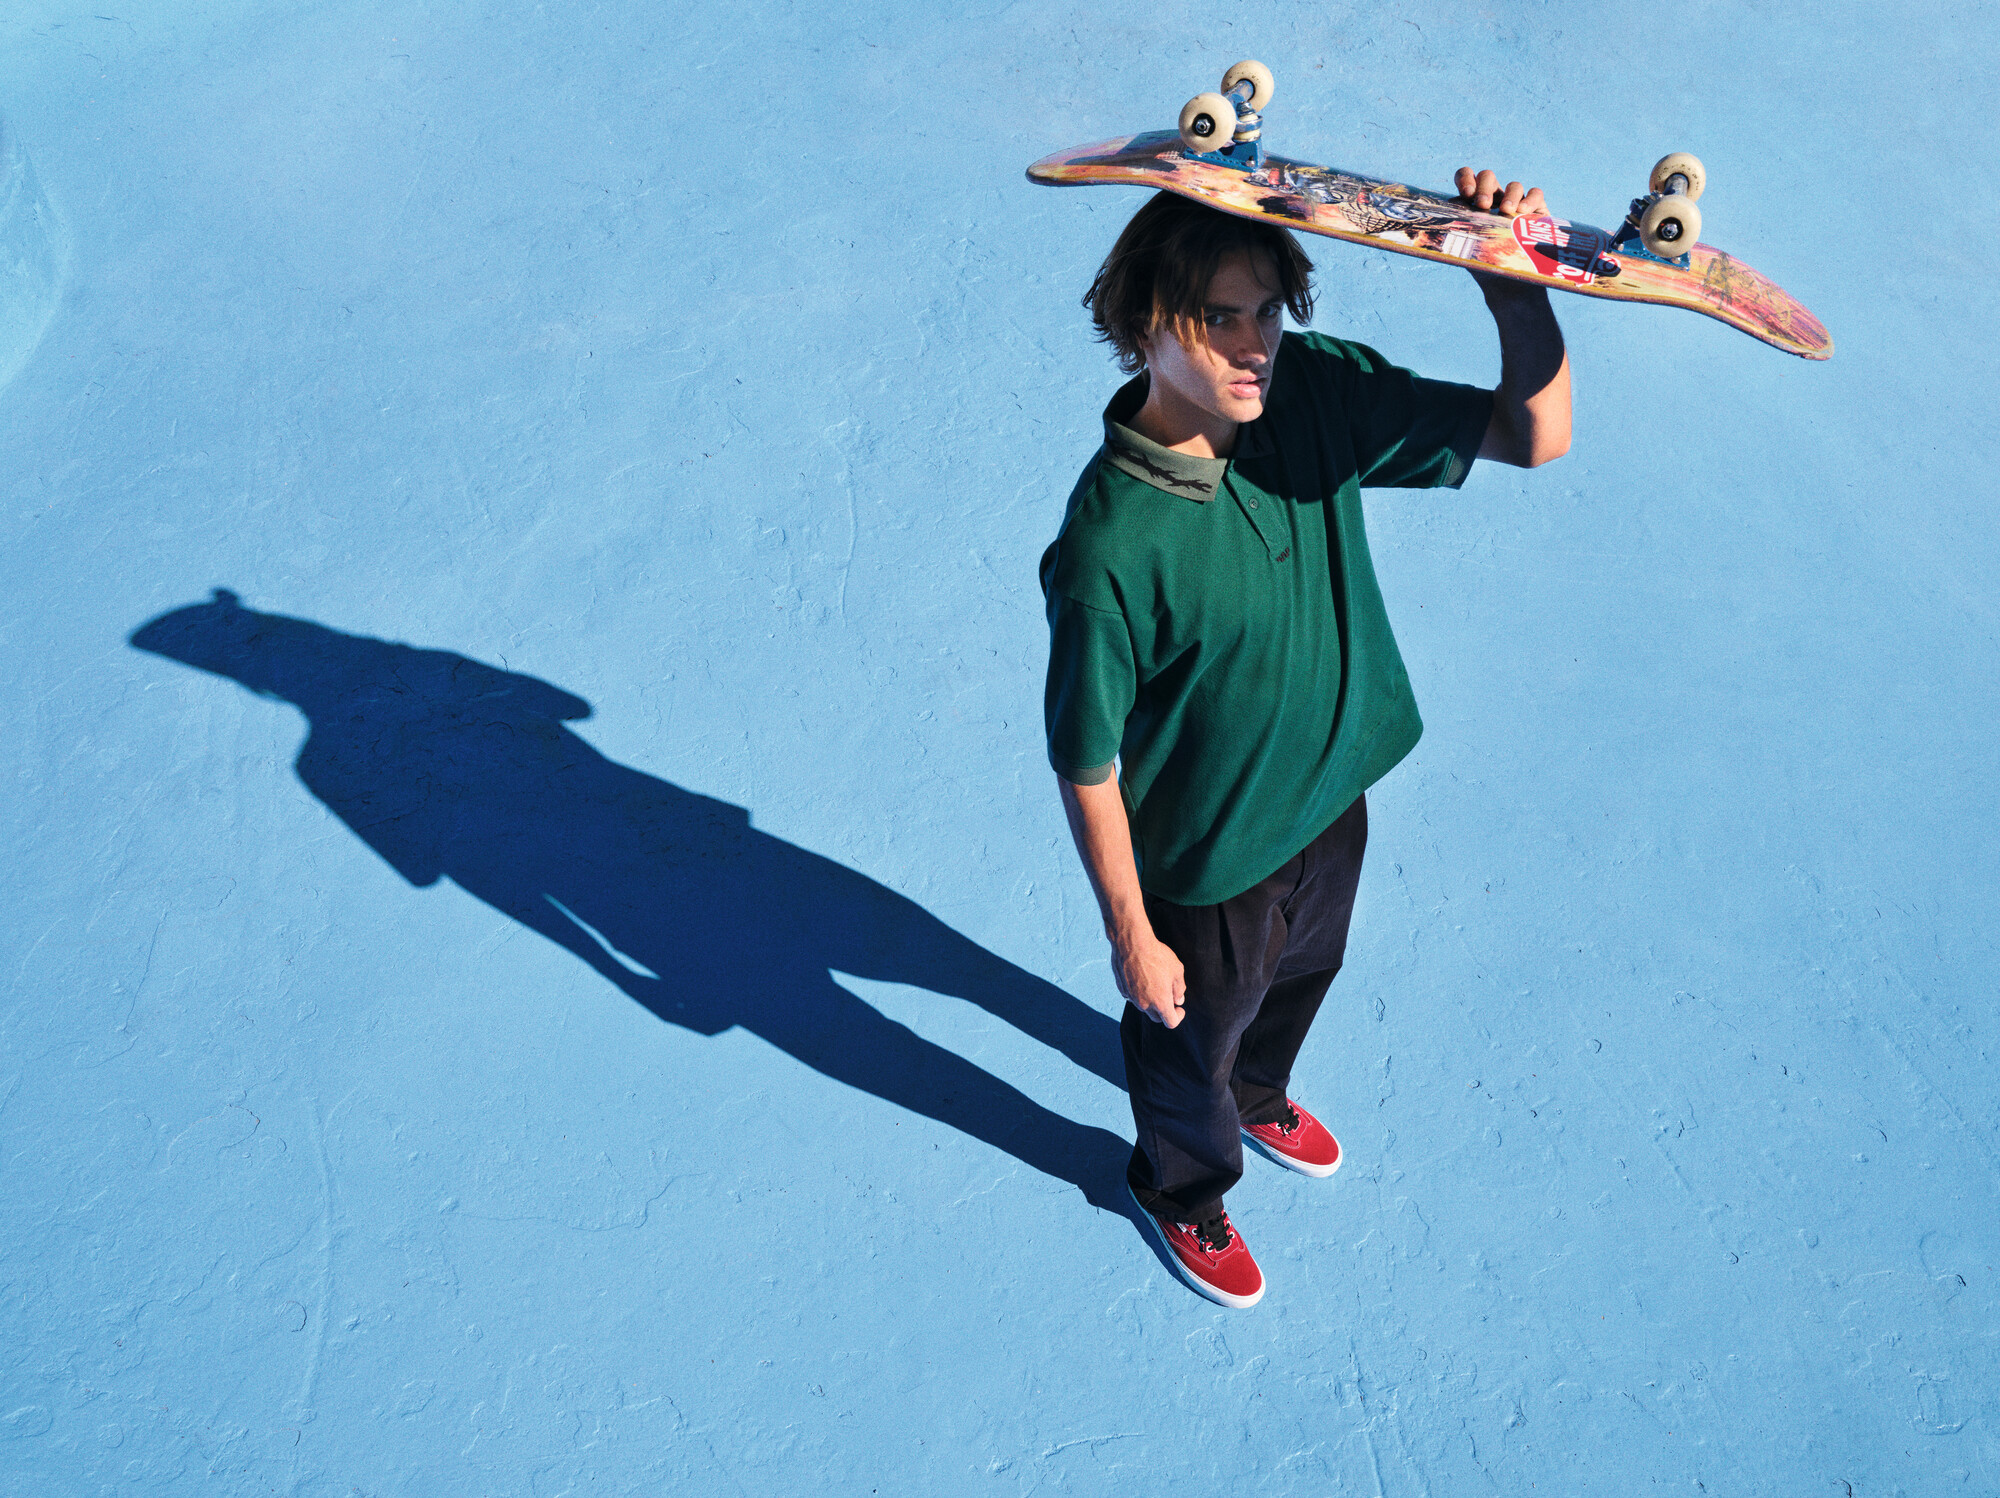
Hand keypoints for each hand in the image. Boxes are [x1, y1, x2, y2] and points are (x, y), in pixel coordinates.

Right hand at [1111, 926, 1186, 1027]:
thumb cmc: (1157, 956)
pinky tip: (1142, 978)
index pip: (1171, 1022)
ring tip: (1155, 982)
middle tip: (1169, 996)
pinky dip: (1139, 993)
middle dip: (1164, 1011)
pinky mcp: (1122, 989)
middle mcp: (1144, 1004)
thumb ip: (1180, 988)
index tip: (1179, 1007)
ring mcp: (1132, 998)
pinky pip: (1133, 997)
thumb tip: (1178, 999)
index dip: (1178, 1016)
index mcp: (1160, 1002)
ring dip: (1151, 1001)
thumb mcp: (1177, 970)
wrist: (1132, 943)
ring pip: (1143, 1007)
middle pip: (1156, 1018)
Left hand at [1454, 166, 1554, 300]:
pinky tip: (1523, 211)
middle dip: (1484, 186)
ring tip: (1507, 211)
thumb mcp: (1465, 251)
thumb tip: (1434, 231)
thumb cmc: (1485, 268)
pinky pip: (1536, 194)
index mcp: (1472, 204)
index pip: (1466, 178)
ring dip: (1509, 194)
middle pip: (1488, 177)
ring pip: (1514, 185)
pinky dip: (1530, 198)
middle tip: (1482, 205)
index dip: (1465, 179)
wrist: (1510, 287)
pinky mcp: (1537, 212)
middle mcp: (1494, 200)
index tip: (1466, 194)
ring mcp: (1516, 204)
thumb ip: (1454, 236)